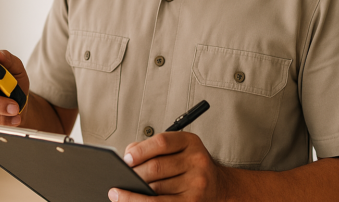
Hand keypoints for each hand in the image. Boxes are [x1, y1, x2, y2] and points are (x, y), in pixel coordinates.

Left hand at [108, 132, 229, 200]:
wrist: (220, 187)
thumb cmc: (190, 166)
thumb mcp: (178, 149)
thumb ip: (153, 148)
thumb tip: (127, 157)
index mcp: (191, 142)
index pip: (162, 142)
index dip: (140, 151)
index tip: (126, 159)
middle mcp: (197, 161)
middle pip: (156, 167)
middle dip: (134, 174)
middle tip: (119, 178)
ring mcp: (196, 184)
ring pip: (156, 189)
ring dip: (134, 191)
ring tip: (118, 193)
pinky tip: (126, 201)